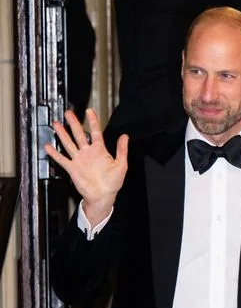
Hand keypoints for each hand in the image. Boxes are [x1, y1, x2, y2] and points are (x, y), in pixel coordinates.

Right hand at [45, 108, 127, 224]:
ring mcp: (79, 160)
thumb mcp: (121, 165)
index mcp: (100, 151)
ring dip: (63, 134)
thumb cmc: (112, 183)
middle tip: (69, 113)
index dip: (93, 121)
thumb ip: (121, 151)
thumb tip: (125, 137)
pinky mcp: (73, 168)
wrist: (103, 197)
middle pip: (79, 134)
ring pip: (69, 143)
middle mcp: (88, 153)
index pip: (95, 132)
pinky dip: (54, 153)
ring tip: (57, 124)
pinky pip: (62, 159)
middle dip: (74, 123)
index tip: (89, 111)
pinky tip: (48, 146)